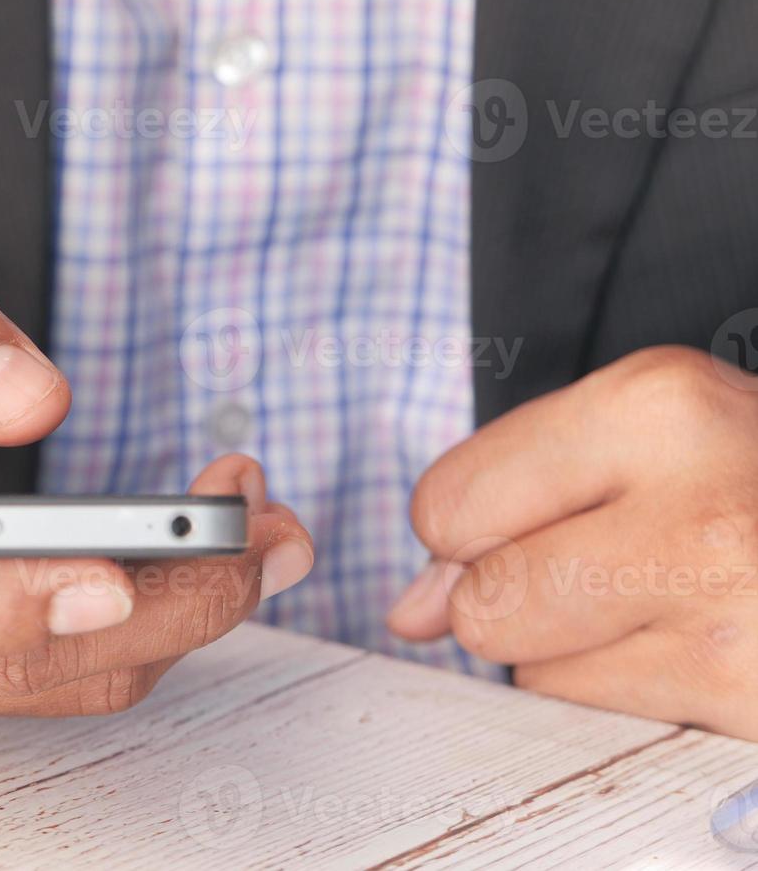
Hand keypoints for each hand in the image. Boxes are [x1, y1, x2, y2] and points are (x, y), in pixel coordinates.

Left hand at [388, 345, 757, 739]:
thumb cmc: (749, 475)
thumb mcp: (647, 436)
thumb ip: (507, 499)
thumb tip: (408, 610)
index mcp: (660, 406)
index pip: (446, 504)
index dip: (467, 526)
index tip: (531, 516)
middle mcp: (703, 513)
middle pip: (484, 606)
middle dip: (516, 600)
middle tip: (609, 562)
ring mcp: (741, 623)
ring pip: (536, 676)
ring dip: (577, 652)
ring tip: (675, 598)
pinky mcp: (755, 707)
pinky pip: (606, 723)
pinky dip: (633, 695)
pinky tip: (704, 645)